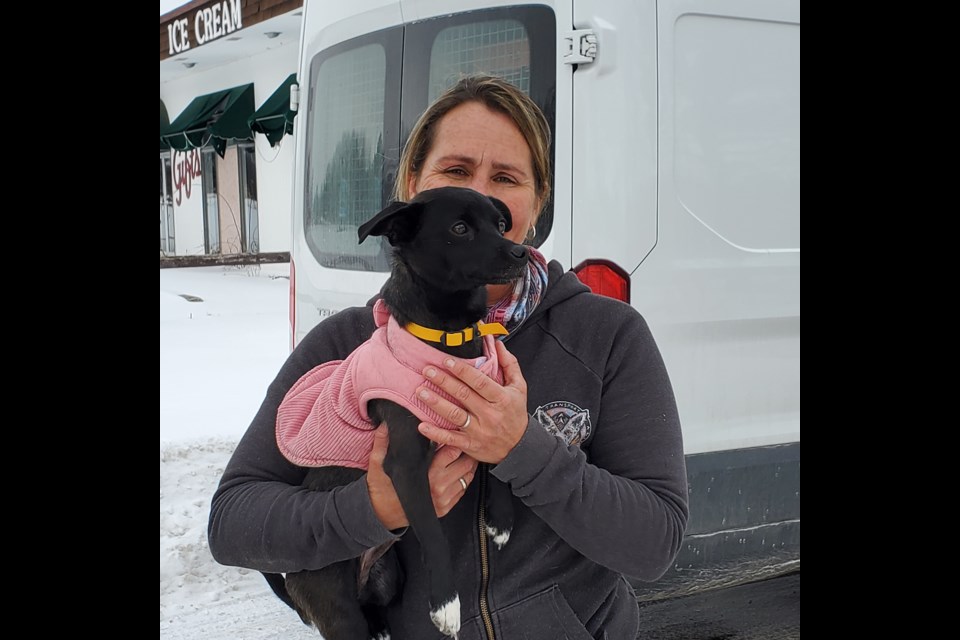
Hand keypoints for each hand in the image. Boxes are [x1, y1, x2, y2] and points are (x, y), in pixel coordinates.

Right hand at [366, 424, 479, 529]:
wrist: (383, 515)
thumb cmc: (382, 489)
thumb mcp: (378, 463)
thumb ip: (382, 442)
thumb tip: (385, 424)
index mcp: (427, 475)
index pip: (452, 451)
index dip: (454, 439)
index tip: (452, 433)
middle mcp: (439, 488)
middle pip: (465, 463)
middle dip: (465, 451)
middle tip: (462, 442)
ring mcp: (444, 500)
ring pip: (467, 476)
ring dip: (467, 465)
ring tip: (462, 455)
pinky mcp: (446, 508)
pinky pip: (463, 490)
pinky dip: (464, 479)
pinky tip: (458, 471)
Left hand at [416, 340, 528, 463]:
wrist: (520, 447)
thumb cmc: (516, 414)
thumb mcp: (519, 387)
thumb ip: (509, 364)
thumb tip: (498, 344)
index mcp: (501, 398)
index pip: (480, 382)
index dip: (463, 371)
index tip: (447, 361)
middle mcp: (489, 414)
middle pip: (464, 395)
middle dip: (444, 381)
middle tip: (428, 371)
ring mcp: (479, 431)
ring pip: (455, 415)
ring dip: (436, 403)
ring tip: (421, 392)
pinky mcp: (470, 444)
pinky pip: (451, 439)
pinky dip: (436, 433)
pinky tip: (423, 425)